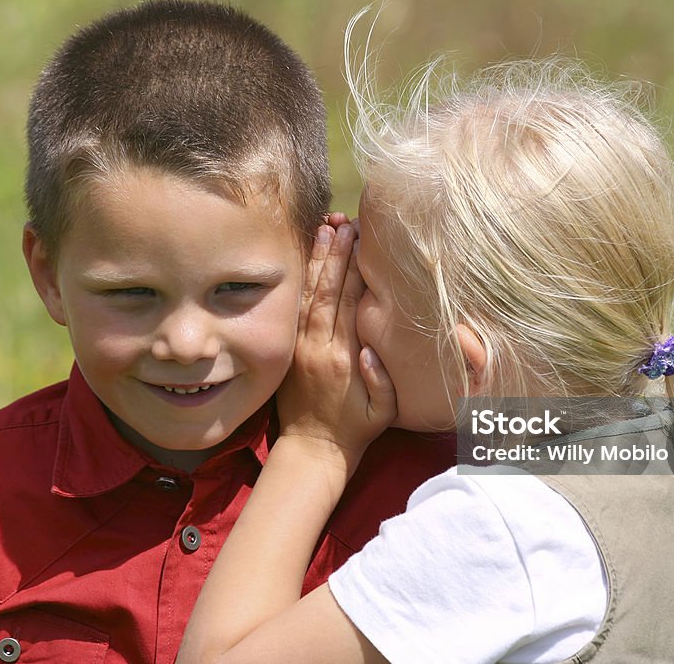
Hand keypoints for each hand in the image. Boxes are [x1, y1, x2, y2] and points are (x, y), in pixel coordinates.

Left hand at [276, 222, 395, 465]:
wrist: (313, 448)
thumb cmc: (355, 429)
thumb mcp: (382, 414)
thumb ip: (382, 382)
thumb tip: (371, 351)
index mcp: (344, 359)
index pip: (350, 305)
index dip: (356, 272)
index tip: (364, 243)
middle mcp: (320, 347)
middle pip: (329, 291)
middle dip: (338, 255)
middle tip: (347, 224)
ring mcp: (301, 346)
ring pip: (310, 294)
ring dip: (318, 260)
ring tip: (326, 228)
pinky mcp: (291, 347)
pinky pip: (296, 307)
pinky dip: (302, 280)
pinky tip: (309, 257)